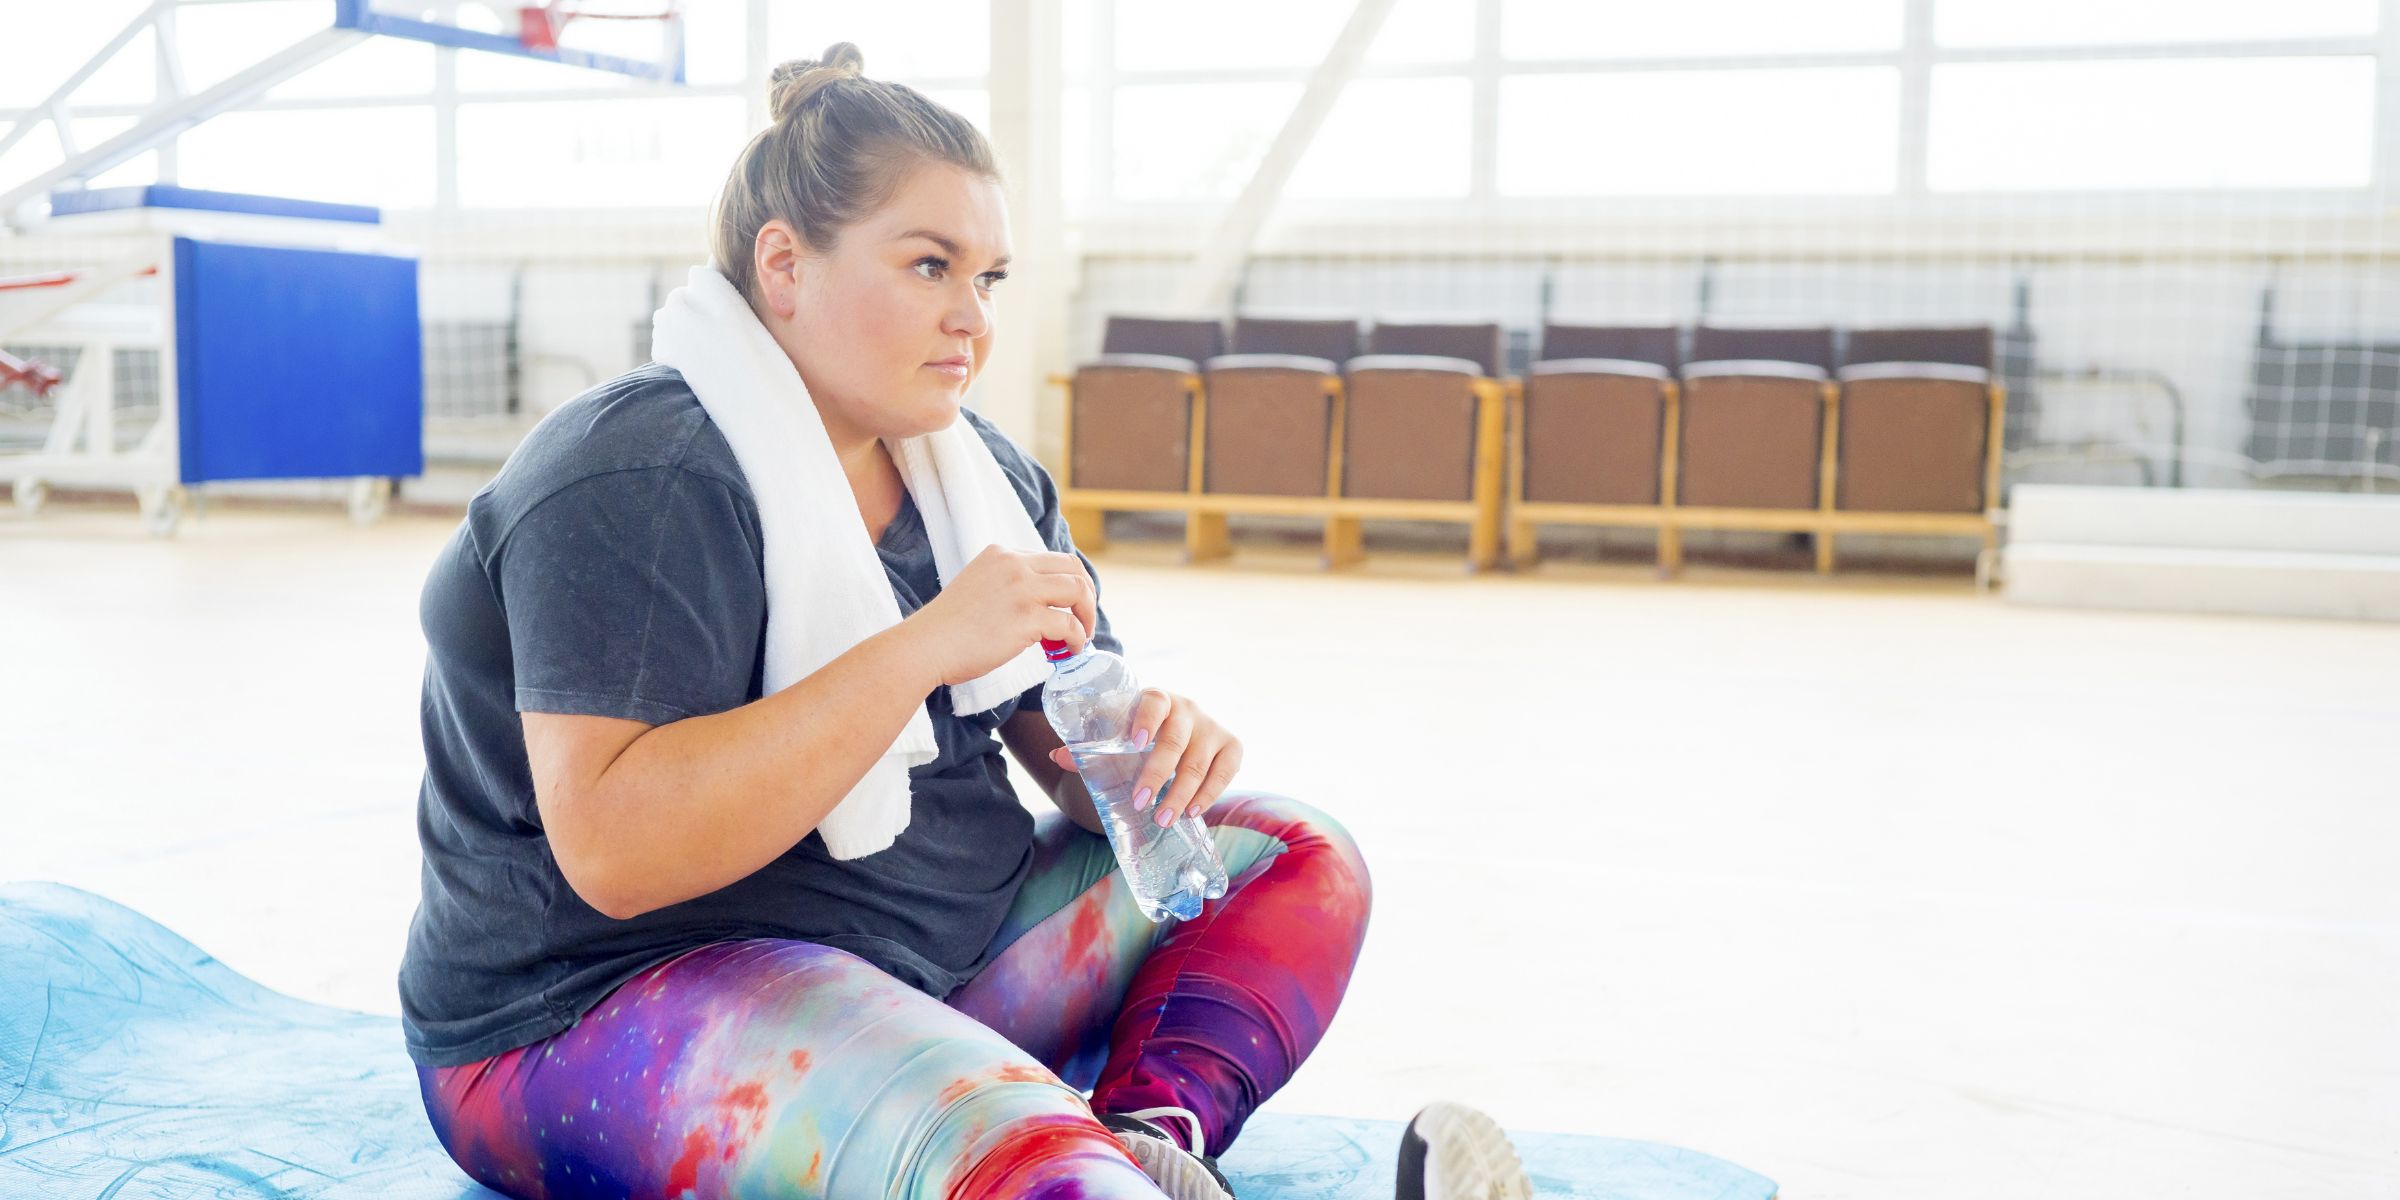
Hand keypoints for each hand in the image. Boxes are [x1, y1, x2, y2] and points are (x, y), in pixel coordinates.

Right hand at [905, 545, 1095, 687]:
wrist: (926, 646)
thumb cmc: (947, 628)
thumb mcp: (977, 586)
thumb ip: (1005, 585)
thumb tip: (1035, 605)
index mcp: (1002, 554)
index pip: (1052, 558)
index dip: (1070, 581)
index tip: (1071, 603)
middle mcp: (1014, 565)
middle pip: (1073, 568)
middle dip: (1087, 594)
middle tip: (1085, 618)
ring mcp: (1022, 589)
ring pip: (1078, 591)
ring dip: (1087, 615)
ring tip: (1081, 636)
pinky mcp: (1026, 618)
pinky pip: (1069, 625)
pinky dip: (1076, 639)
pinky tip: (1068, 650)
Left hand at [1048, 690, 1242, 827]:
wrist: (1171, 732)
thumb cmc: (1139, 736)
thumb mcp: (1116, 738)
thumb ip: (1088, 748)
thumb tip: (1056, 756)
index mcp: (1157, 699)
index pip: (1154, 702)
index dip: (1146, 720)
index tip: (1135, 743)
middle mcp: (1188, 709)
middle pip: (1175, 741)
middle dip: (1157, 775)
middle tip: (1140, 802)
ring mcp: (1212, 727)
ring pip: (1199, 762)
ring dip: (1181, 793)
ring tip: (1164, 818)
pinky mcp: (1231, 746)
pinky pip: (1226, 770)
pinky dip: (1210, 793)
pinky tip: (1193, 811)